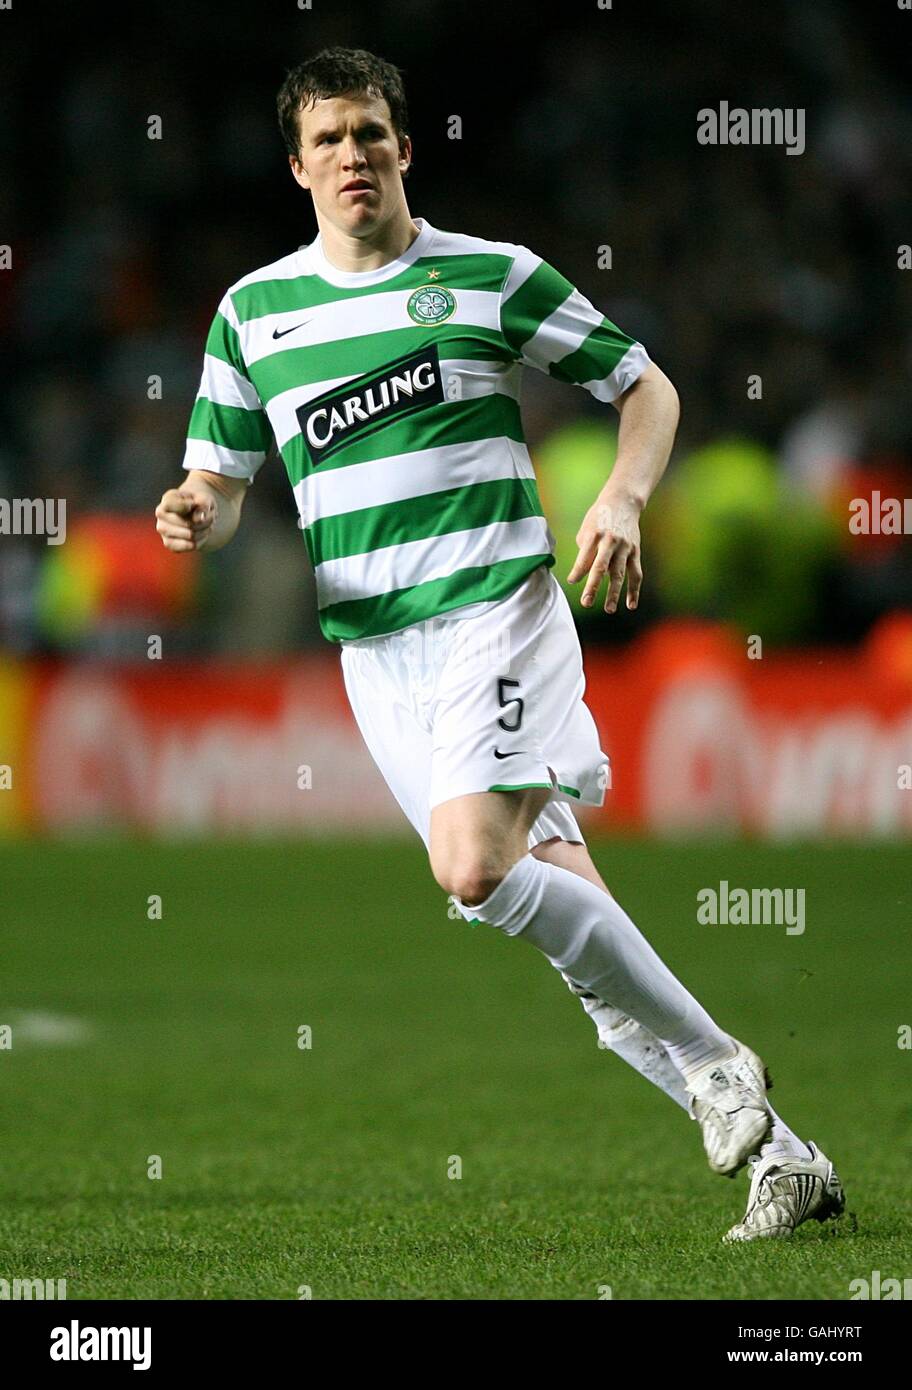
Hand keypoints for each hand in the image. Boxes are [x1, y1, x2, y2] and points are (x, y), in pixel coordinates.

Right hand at [155, 489, 216, 552]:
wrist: (196, 514)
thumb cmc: (199, 503)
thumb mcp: (205, 499)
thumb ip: (203, 504)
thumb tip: (198, 519)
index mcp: (168, 499)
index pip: (173, 505)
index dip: (187, 506)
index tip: (194, 504)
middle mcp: (161, 514)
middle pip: (188, 523)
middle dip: (204, 522)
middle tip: (212, 517)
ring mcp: (163, 529)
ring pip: (190, 536)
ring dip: (204, 531)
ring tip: (208, 525)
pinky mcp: (169, 543)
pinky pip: (190, 546)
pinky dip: (200, 541)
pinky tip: (202, 534)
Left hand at [567, 490, 642, 612]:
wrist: (623, 502)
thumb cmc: (599, 518)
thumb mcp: (586, 529)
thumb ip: (585, 551)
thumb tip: (583, 574)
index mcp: (594, 535)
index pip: (584, 557)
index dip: (578, 571)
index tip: (572, 581)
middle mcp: (610, 542)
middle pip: (601, 567)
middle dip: (593, 586)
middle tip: (586, 603)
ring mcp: (624, 548)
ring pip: (619, 573)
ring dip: (615, 593)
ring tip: (609, 609)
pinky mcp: (635, 552)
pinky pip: (636, 573)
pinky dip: (634, 590)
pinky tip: (631, 605)